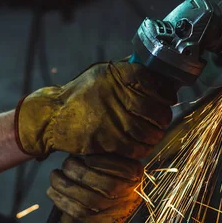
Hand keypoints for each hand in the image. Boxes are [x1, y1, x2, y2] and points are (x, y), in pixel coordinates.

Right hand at [14, 61, 176, 159]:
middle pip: (155, 109)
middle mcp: (115, 93)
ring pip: (148, 131)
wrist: (53, 117)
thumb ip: (126, 74)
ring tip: (153, 134)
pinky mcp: (106, 139)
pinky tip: (141, 145)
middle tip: (162, 120)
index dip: (167, 93)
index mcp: (116, 74)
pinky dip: (143, 148)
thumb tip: (158, 78)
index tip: (168, 99)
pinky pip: (136, 147)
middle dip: (163, 118)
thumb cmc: (80, 96)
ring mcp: (111, 117)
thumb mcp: (101, 74)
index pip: (154, 82)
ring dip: (155, 135)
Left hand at [46, 154, 143, 222]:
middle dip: (80, 172)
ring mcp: (116, 215)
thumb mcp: (103, 164)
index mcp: (134, 176)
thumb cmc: (96, 184)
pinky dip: (62, 200)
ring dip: (66, 185)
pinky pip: (79, 212)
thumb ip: (96, 155)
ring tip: (55, 177)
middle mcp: (130, 197)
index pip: (125, 168)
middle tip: (65, 165)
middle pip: (108, 185)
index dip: (102, 161)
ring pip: (91, 199)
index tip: (85, 156)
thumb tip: (79, 146)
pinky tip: (52, 192)